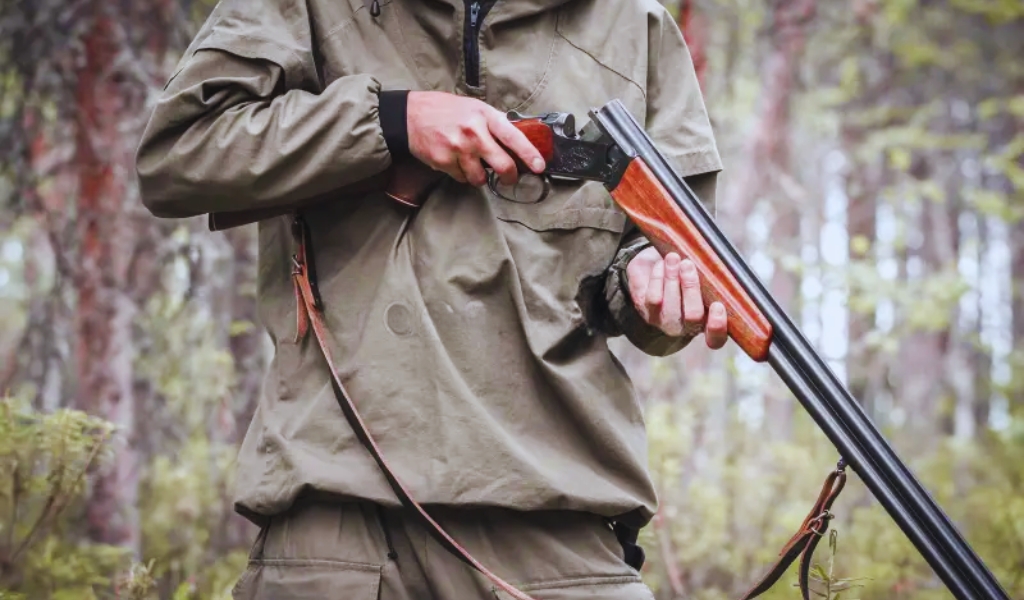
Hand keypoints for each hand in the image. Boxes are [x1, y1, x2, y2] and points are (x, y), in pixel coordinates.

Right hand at [406, 91, 545, 186]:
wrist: (410, 115)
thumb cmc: (445, 110)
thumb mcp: (473, 107)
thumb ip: (494, 122)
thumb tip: (518, 135)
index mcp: (485, 116)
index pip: (513, 137)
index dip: (529, 154)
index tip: (540, 166)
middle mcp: (474, 133)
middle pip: (502, 165)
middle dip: (510, 176)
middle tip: (509, 178)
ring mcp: (459, 149)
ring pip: (481, 178)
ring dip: (480, 176)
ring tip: (472, 164)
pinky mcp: (444, 162)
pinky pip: (462, 178)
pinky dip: (461, 174)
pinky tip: (455, 161)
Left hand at [626, 247, 727, 348]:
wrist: (655, 266)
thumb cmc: (685, 271)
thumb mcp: (701, 273)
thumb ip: (711, 277)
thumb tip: (716, 267)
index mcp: (706, 322)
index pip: (716, 337)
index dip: (717, 326)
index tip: (718, 305)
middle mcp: (686, 327)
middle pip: (693, 316)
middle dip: (691, 288)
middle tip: (688, 265)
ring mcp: (664, 321)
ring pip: (670, 306)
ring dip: (672, 279)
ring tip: (673, 258)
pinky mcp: (645, 310)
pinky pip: (653, 297)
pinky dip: (657, 277)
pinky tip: (661, 264)